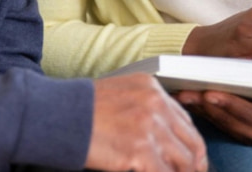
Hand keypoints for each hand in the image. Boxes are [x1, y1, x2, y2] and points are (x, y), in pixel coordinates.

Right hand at [85, 73, 208, 171]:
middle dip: (194, 163)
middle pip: (190, 140)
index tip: (192, 158)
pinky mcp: (140, 150)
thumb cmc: (81, 109)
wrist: (57, 115)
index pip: (184, 120)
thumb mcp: (119, 94)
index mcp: (151, 88)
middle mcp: (155, 103)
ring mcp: (149, 127)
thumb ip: (144, 108)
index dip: (190, 144)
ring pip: (183, 160)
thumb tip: (162, 137)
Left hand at [175, 64, 251, 147]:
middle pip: (233, 123)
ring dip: (202, 110)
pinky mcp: (241, 133)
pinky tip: (188, 96)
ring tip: (182, 92)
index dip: (234, 107)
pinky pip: (219, 124)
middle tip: (190, 90)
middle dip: (210, 108)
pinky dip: (204, 112)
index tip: (214, 93)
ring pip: (223, 125)